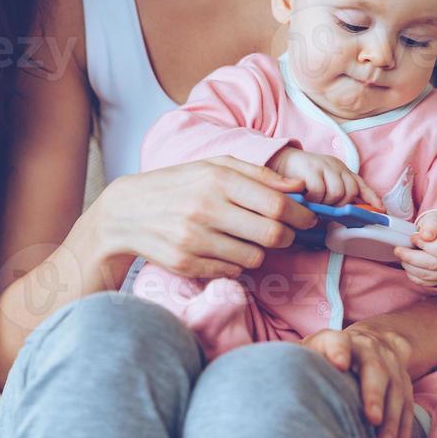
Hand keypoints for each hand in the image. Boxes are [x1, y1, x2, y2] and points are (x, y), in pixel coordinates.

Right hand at [90, 155, 318, 280]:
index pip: (277, 204)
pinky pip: (232, 271)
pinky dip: (236, 262)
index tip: (309, 218)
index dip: (302, 214)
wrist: (127, 211)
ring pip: (255, 257)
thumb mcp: (214, 166)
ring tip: (247, 238)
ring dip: (260, 250)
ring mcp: (195, 239)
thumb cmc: (179, 184)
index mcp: (217, 179)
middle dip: (288, 236)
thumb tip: (299, 186)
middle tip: (286, 233)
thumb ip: (258, 174)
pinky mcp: (186, 264)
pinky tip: (223, 248)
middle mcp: (206, 209)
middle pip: (272, 234)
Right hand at [268, 146, 382, 207]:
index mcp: (340, 169)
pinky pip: (320, 191)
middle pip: (350, 191)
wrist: (279, 160)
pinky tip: (307, 198)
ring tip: (315, 203)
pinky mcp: (310, 169)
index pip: (360, 183)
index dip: (371, 197)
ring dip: (326, 203)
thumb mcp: (321, 182)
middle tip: (326, 208)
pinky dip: (314, 200)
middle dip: (340, 205)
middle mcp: (335, 166)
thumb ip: (334, 193)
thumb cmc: (300, 176)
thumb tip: (346, 214)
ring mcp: (324, 166)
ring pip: (338, 193)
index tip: (380, 210)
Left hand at [301, 321, 413, 437]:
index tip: (338, 365)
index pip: (337, 341)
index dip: (338, 351)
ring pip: (396, 391)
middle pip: (375, 368)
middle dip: (374, 393)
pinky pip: (408, 407)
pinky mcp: (404, 383)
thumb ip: (303, 365)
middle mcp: (369, 349)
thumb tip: (280, 388)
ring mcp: (391, 365)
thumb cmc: (330, 355)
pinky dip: (403, 430)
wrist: (371, 342)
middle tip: (372, 419)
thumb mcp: (314, 352)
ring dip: (392, 422)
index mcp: (341, 341)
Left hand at [395, 211, 436, 285]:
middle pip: (433, 264)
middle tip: (398, 250)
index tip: (413, 237)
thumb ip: (432, 223)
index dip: (423, 245)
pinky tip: (408, 264)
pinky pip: (426, 282)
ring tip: (402, 256)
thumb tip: (425, 235)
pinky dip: (413, 275)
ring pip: (428, 275)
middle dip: (411, 258)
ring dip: (410, 266)